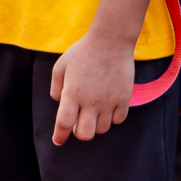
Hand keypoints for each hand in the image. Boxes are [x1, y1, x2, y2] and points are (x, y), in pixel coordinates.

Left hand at [49, 29, 134, 144]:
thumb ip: (56, 88)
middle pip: (85, 134)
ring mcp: (109, 101)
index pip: (63, 123)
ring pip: (102, 129)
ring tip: (94, 109)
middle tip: (78, 121)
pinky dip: (112, 117)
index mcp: (72, 93)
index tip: (58, 140)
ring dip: (96, 123)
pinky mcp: (124, 98)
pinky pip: (118, 120)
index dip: (59, 135)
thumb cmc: (83, 52)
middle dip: (79, 132)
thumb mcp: (61, 66)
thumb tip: (60, 105)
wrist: (111, 40)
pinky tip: (108, 105)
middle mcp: (90, 101)